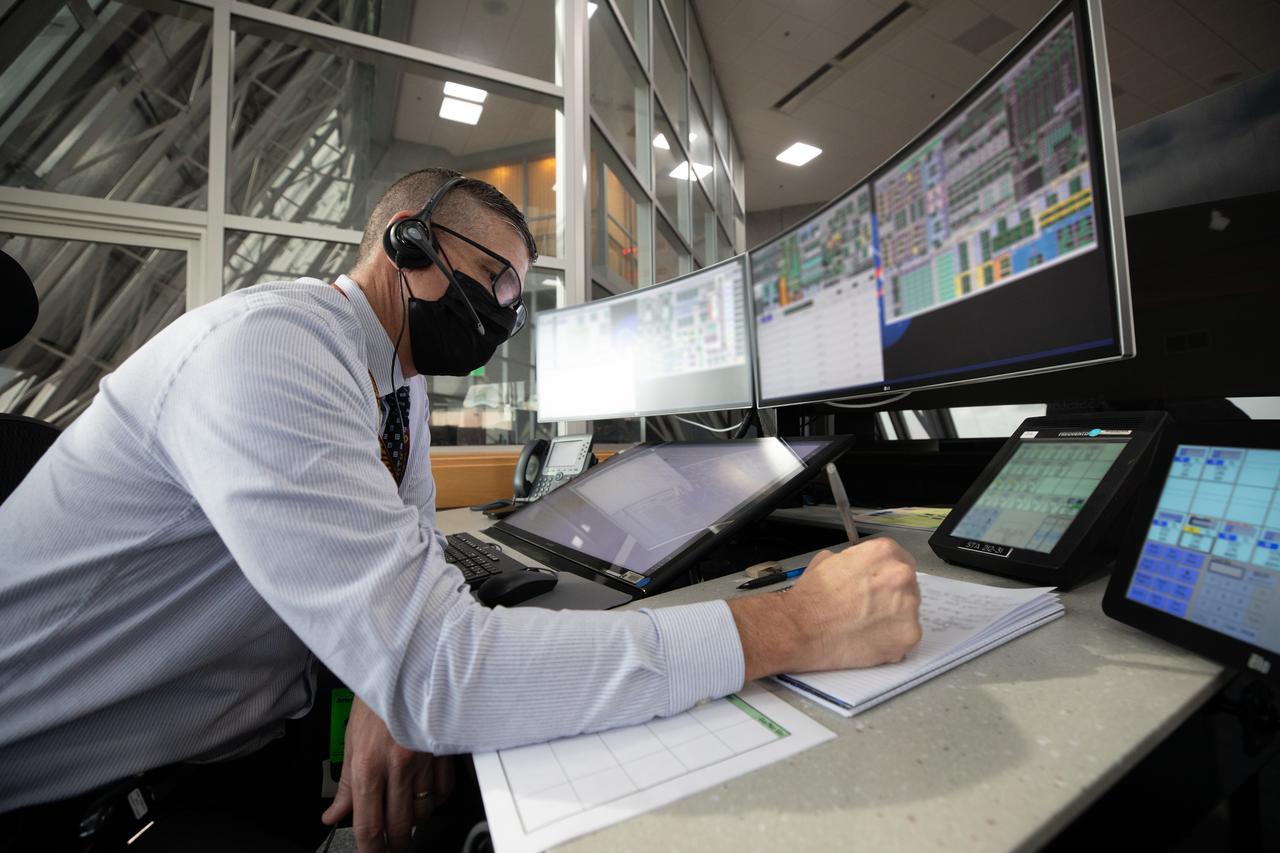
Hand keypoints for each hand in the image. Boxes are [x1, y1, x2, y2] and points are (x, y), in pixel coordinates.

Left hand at [321, 697, 453, 852]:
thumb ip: (345, 784)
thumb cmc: (376, 698)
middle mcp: (395, 767)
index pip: (368, 824)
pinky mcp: (442, 752)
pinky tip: (427, 796)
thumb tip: (333, 813)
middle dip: (396, 844)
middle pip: (399, 825)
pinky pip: (443, 791)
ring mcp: (423, 761)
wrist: (406, 667)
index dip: (371, 849)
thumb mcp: (350, 740)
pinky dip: (436, 800)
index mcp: (368, 765)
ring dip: (415, 821)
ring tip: (407, 817)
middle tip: (393, 848)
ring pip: (423, 811)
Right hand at [730, 537, 921, 679]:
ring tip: (865, 626)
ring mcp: (909, 607)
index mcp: (884, 552)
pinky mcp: (909, 635)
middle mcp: (902, 575)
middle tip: (869, 609)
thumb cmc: (811, 598)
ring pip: (909, 613)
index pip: (900, 560)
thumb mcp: (828, 560)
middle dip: (892, 597)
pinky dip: (891, 641)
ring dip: (893, 619)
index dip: (887, 576)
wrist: (800, 629)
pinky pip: (906, 636)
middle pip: (908, 586)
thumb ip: (855, 561)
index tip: (880, 587)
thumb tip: (860, 569)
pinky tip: (869, 640)